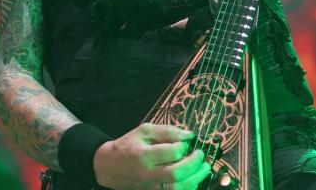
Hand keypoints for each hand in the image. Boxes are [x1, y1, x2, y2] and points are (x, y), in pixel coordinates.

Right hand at [93, 122, 210, 189]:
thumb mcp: (144, 130)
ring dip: (196, 178)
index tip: (187, 141)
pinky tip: (194, 179)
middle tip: (201, 155)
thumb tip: (189, 134)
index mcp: (143, 155)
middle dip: (194, 164)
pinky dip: (188, 188)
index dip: (183, 146)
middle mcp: (147, 174)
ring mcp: (150, 187)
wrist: (110, 166)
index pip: (170, 153)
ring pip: (177, 188)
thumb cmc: (128, 145)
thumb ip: (166, 131)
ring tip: (204, 168)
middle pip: (176, 174)